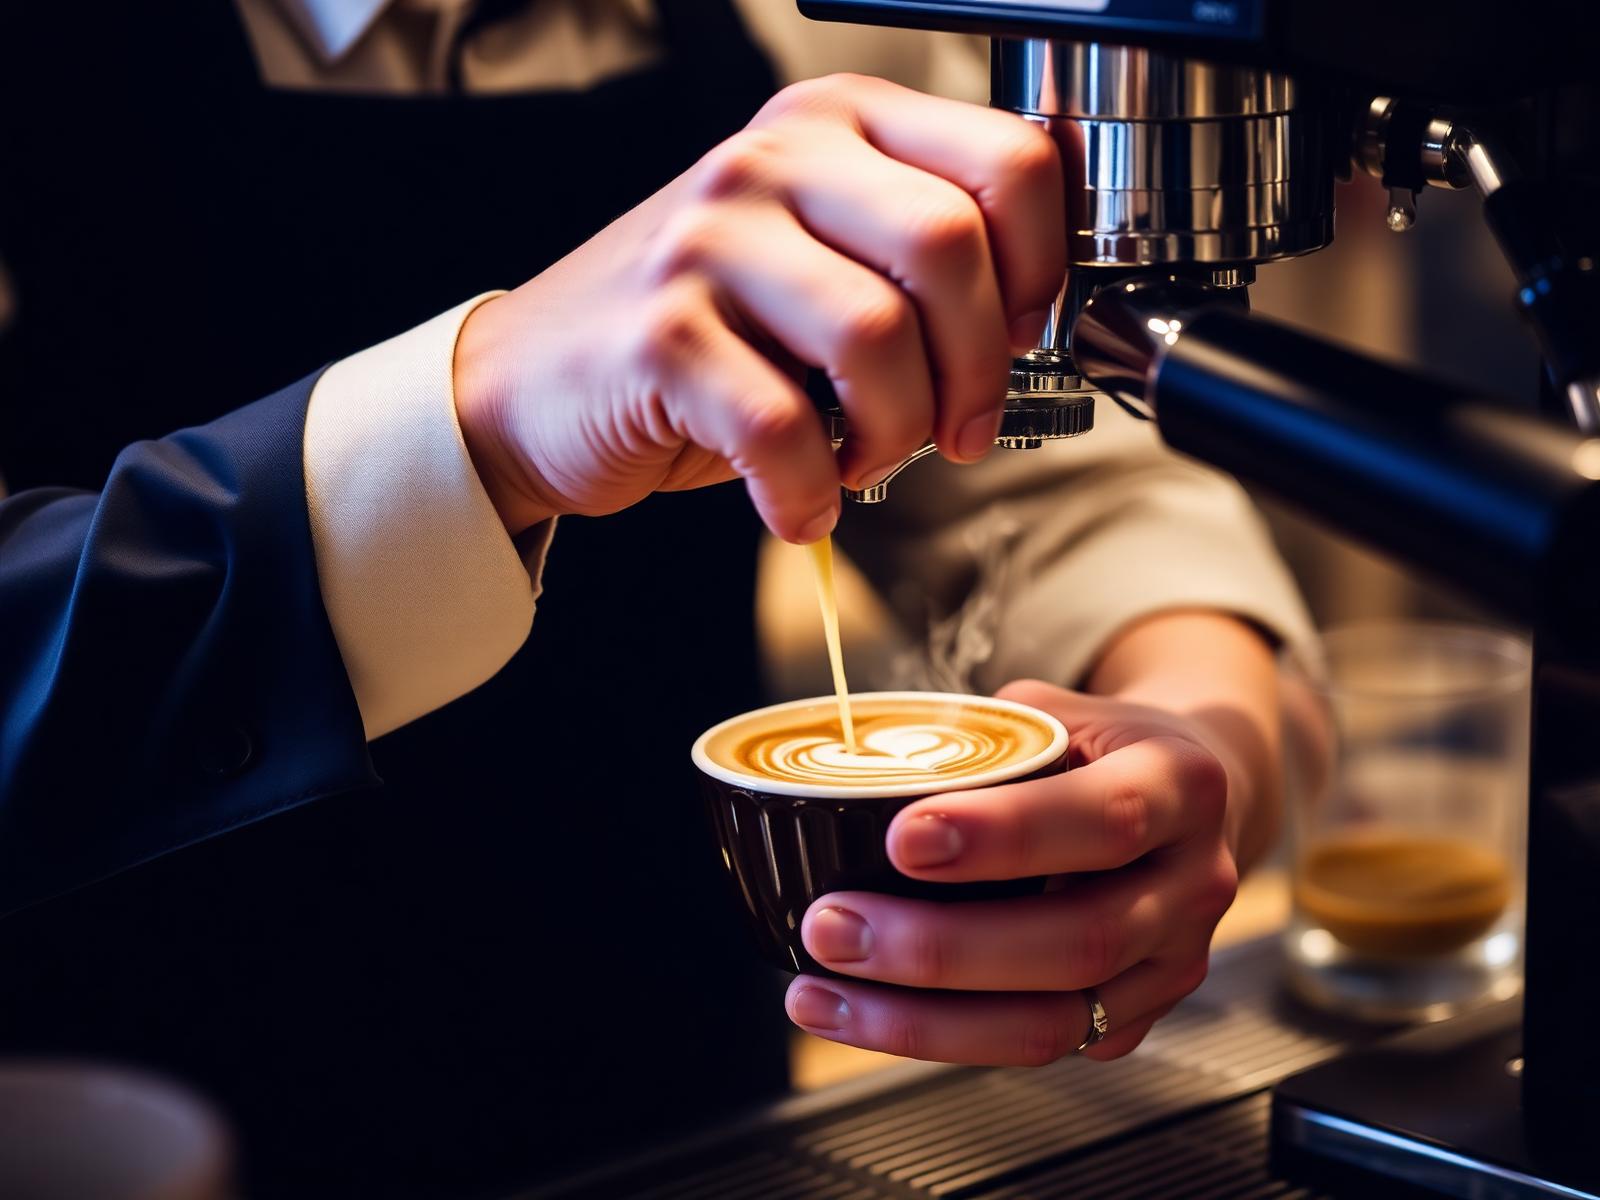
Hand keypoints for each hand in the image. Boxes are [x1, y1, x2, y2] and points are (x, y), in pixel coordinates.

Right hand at [452, 74, 1064, 542]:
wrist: (541, 379)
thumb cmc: (703, 329)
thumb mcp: (818, 259)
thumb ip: (913, 258)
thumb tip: (1029, 321)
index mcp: (835, 125)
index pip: (1005, 158)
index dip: (1043, 266)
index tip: (1021, 336)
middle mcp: (771, 159)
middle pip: (948, 248)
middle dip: (977, 370)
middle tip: (958, 429)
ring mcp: (707, 241)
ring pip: (875, 338)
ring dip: (896, 435)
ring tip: (865, 461)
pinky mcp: (661, 334)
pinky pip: (784, 428)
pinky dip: (812, 493)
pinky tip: (801, 503)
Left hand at [785, 679, 1242, 1063]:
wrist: (1180, 803)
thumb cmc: (1097, 749)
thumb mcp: (1057, 712)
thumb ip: (977, 737)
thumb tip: (860, 764)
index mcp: (1181, 785)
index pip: (1105, 819)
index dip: (1005, 835)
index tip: (903, 839)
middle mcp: (1191, 884)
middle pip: (1079, 941)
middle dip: (941, 948)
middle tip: (834, 925)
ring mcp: (1170, 965)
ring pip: (1052, 1023)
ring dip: (922, 1018)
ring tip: (822, 989)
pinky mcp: (1132, 1021)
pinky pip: (1034, 1047)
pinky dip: (939, 1038)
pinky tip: (865, 1012)